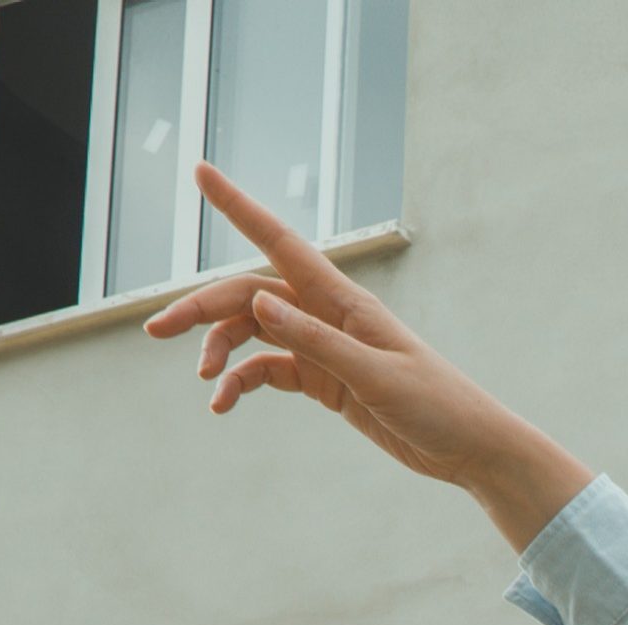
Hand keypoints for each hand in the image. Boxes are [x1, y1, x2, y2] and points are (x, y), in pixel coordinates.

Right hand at [145, 162, 594, 550]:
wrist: (470, 447)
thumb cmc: (437, 405)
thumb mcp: (374, 376)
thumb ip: (316, 342)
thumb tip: (260, 304)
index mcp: (344, 300)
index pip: (279, 242)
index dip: (238, 207)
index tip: (201, 172)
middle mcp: (328, 315)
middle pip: (249, 296)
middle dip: (201, 309)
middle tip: (157, 331)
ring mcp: (324, 346)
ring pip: (254, 334)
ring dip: (221, 352)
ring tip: (205, 385)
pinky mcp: (325, 379)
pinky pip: (269, 370)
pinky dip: (243, 383)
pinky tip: (225, 405)